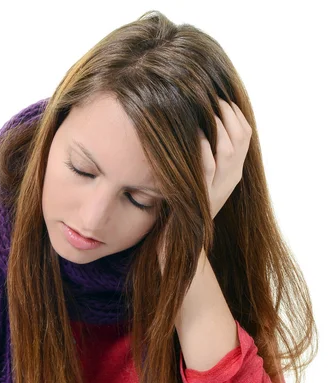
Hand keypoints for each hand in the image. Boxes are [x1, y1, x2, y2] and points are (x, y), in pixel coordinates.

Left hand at [157, 97, 251, 274]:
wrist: (179, 244)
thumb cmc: (181, 207)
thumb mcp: (197, 178)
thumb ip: (203, 155)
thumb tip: (195, 124)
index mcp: (232, 174)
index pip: (245, 135)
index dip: (235, 113)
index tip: (220, 96)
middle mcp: (230, 180)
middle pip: (240, 138)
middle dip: (226, 114)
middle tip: (211, 97)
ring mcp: (218, 190)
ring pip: (228, 151)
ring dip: (217, 127)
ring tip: (204, 110)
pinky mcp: (201, 197)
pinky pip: (207, 169)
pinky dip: (203, 149)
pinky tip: (195, 136)